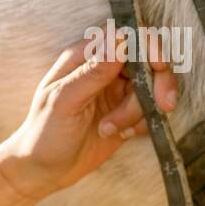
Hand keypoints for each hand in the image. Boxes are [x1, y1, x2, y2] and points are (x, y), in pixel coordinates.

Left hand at [0, 29, 179, 200]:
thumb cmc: (44, 133)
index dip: (148, 45)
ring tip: (110, 128)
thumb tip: (119, 37)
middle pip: (149, 58)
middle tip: (160, 104)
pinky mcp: (127, 112)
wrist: (44, 171)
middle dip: (157, 82)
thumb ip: (92, 71)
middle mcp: (103, 68)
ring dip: (139, 110)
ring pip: (153, 86)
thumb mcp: (64, 101)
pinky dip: (143, 123)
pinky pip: (151, 109)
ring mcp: (117, 90)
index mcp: (84, 56)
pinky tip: (121, 135)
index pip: (125, 34)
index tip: (158, 65)